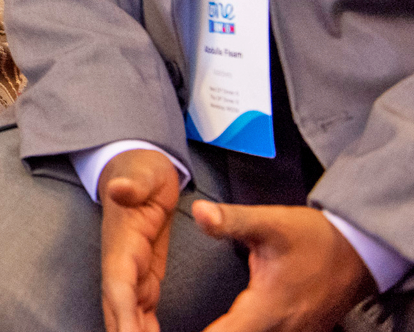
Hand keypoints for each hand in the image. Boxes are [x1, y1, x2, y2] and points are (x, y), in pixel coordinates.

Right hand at [99, 148, 183, 331]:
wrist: (136, 167)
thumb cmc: (140, 169)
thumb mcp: (142, 173)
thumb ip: (132, 184)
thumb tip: (119, 189)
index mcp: (122, 241)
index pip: (118, 283)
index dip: (122, 311)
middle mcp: (121, 262)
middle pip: (117, 308)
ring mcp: (130, 271)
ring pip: (128, 315)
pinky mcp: (144, 275)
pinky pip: (142, 310)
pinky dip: (143, 329)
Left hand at [193, 201, 374, 331]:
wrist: (360, 249)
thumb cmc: (317, 238)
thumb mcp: (270, 223)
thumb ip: (232, 220)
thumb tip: (201, 212)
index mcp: (268, 308)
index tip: (172, 330)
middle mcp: (284, 328)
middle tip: (180, 325)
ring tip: (209, 324)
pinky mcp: (305, 331)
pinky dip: (251, 330)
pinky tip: (238, 325)